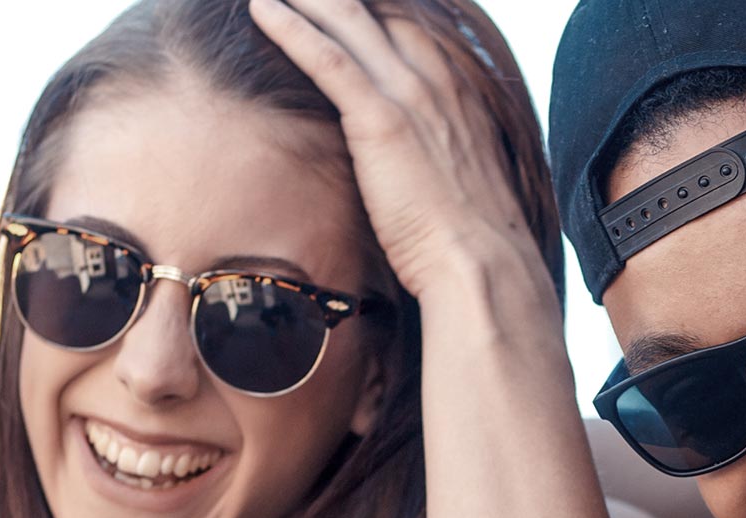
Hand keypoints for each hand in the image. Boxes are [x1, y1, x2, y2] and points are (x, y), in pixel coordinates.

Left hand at [249, 0, 553, 303]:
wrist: (484, 264)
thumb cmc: (471, 240)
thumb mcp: (462, 181)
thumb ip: (439, 154)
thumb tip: (415, 165)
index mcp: (460, 91)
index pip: (407, 27)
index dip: (371, 12)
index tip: (338, 9)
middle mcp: (438, 79)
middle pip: (379, 11)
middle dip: (337, 1)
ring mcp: (411, 94)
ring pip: (349, 20)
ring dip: (308, 0)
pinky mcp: (380, 120)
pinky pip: (327, 58)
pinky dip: (290, 28)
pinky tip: (261, 9)